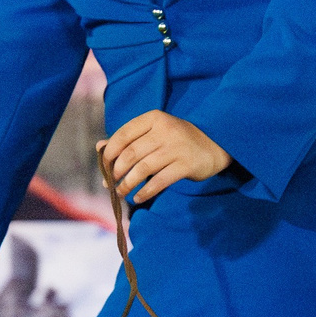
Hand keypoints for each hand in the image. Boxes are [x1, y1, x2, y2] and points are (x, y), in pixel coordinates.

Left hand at [99, 110, 232, 203]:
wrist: (215, 145)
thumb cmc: (178, 140)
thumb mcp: (154, 132)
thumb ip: (128, 138)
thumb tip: (99, 147)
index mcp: (154, 118)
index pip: (123, 134)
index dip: (109, 152)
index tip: (104, 167)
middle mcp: (164, 130)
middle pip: (131, 154)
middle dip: (116, 171)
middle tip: (111, 183)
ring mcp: (176, 148)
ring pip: (142, 169)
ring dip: (127, 184)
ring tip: (121, 193)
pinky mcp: (186, 165)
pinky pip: (159, 181)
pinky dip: (145, 191)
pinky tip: (138, 197)